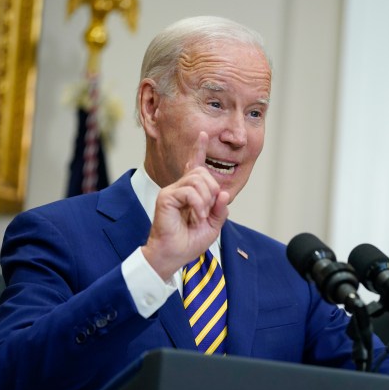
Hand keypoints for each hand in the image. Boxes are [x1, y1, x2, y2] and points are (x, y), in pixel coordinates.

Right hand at [142, 131, 229, 279]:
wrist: (173, 255)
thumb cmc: (189, 241)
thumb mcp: (212, 226)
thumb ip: (220, 209)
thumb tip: (222, 193)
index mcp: (190, 192)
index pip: (195, 166)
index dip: (199, 150)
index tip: (204, 134)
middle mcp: (180, 188)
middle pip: (202, 172)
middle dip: (212, 191)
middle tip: (207, 212)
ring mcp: (171, 191)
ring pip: (198, 180)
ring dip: (205, 200)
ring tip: (200, 217)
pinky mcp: (166, 197)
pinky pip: (189, 191)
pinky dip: (198, 205)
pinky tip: (195, 217)